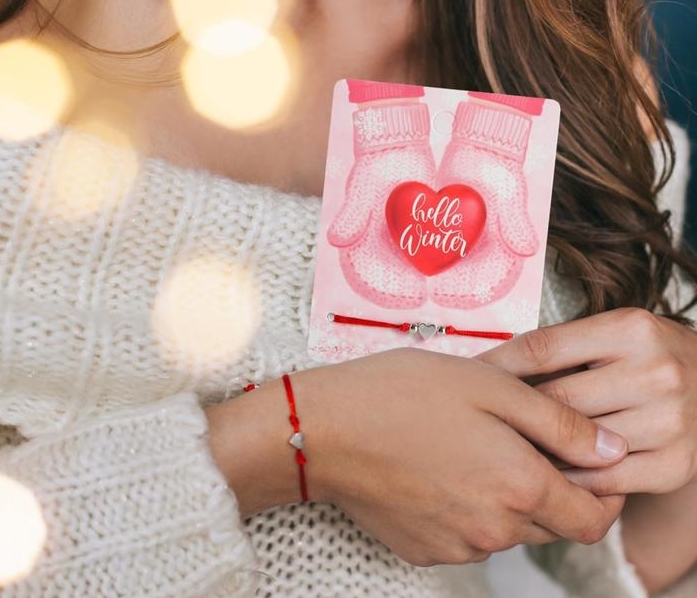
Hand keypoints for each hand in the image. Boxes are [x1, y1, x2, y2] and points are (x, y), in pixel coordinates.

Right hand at [224, 348, 626, 566]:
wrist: (324, 429)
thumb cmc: (403, 394)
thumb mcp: (490, 385)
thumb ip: (558, 423)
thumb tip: (611, 451)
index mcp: (518, 487)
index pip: (592, 518)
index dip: (601, 491)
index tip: (583, 460)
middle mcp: (493, 530)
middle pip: (549, 523)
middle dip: (549, 487)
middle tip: (513, 437)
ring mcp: (455, 546)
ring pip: (506, 528)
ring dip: (504, 494)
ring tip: (466, 444)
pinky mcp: (423, 549)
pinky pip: (465, 534)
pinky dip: (466, 506)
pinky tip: (436, 467)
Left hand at [480, 308, 696, 494]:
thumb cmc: (648, 355)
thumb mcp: (611, 333)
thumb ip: (562, 348)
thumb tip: (490, 368)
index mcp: (630, 329)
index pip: (543, 349)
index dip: (498, 365)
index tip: (469, 378)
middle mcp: (655, 371)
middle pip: (556, 399)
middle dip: (515, 411)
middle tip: (480, 419)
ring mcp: (670, 421)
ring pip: (575, 442)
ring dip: (538, 448)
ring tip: (508, 447)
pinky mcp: (676, 465)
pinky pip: (603, 480)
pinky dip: (571, 478)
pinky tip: (552, 470)